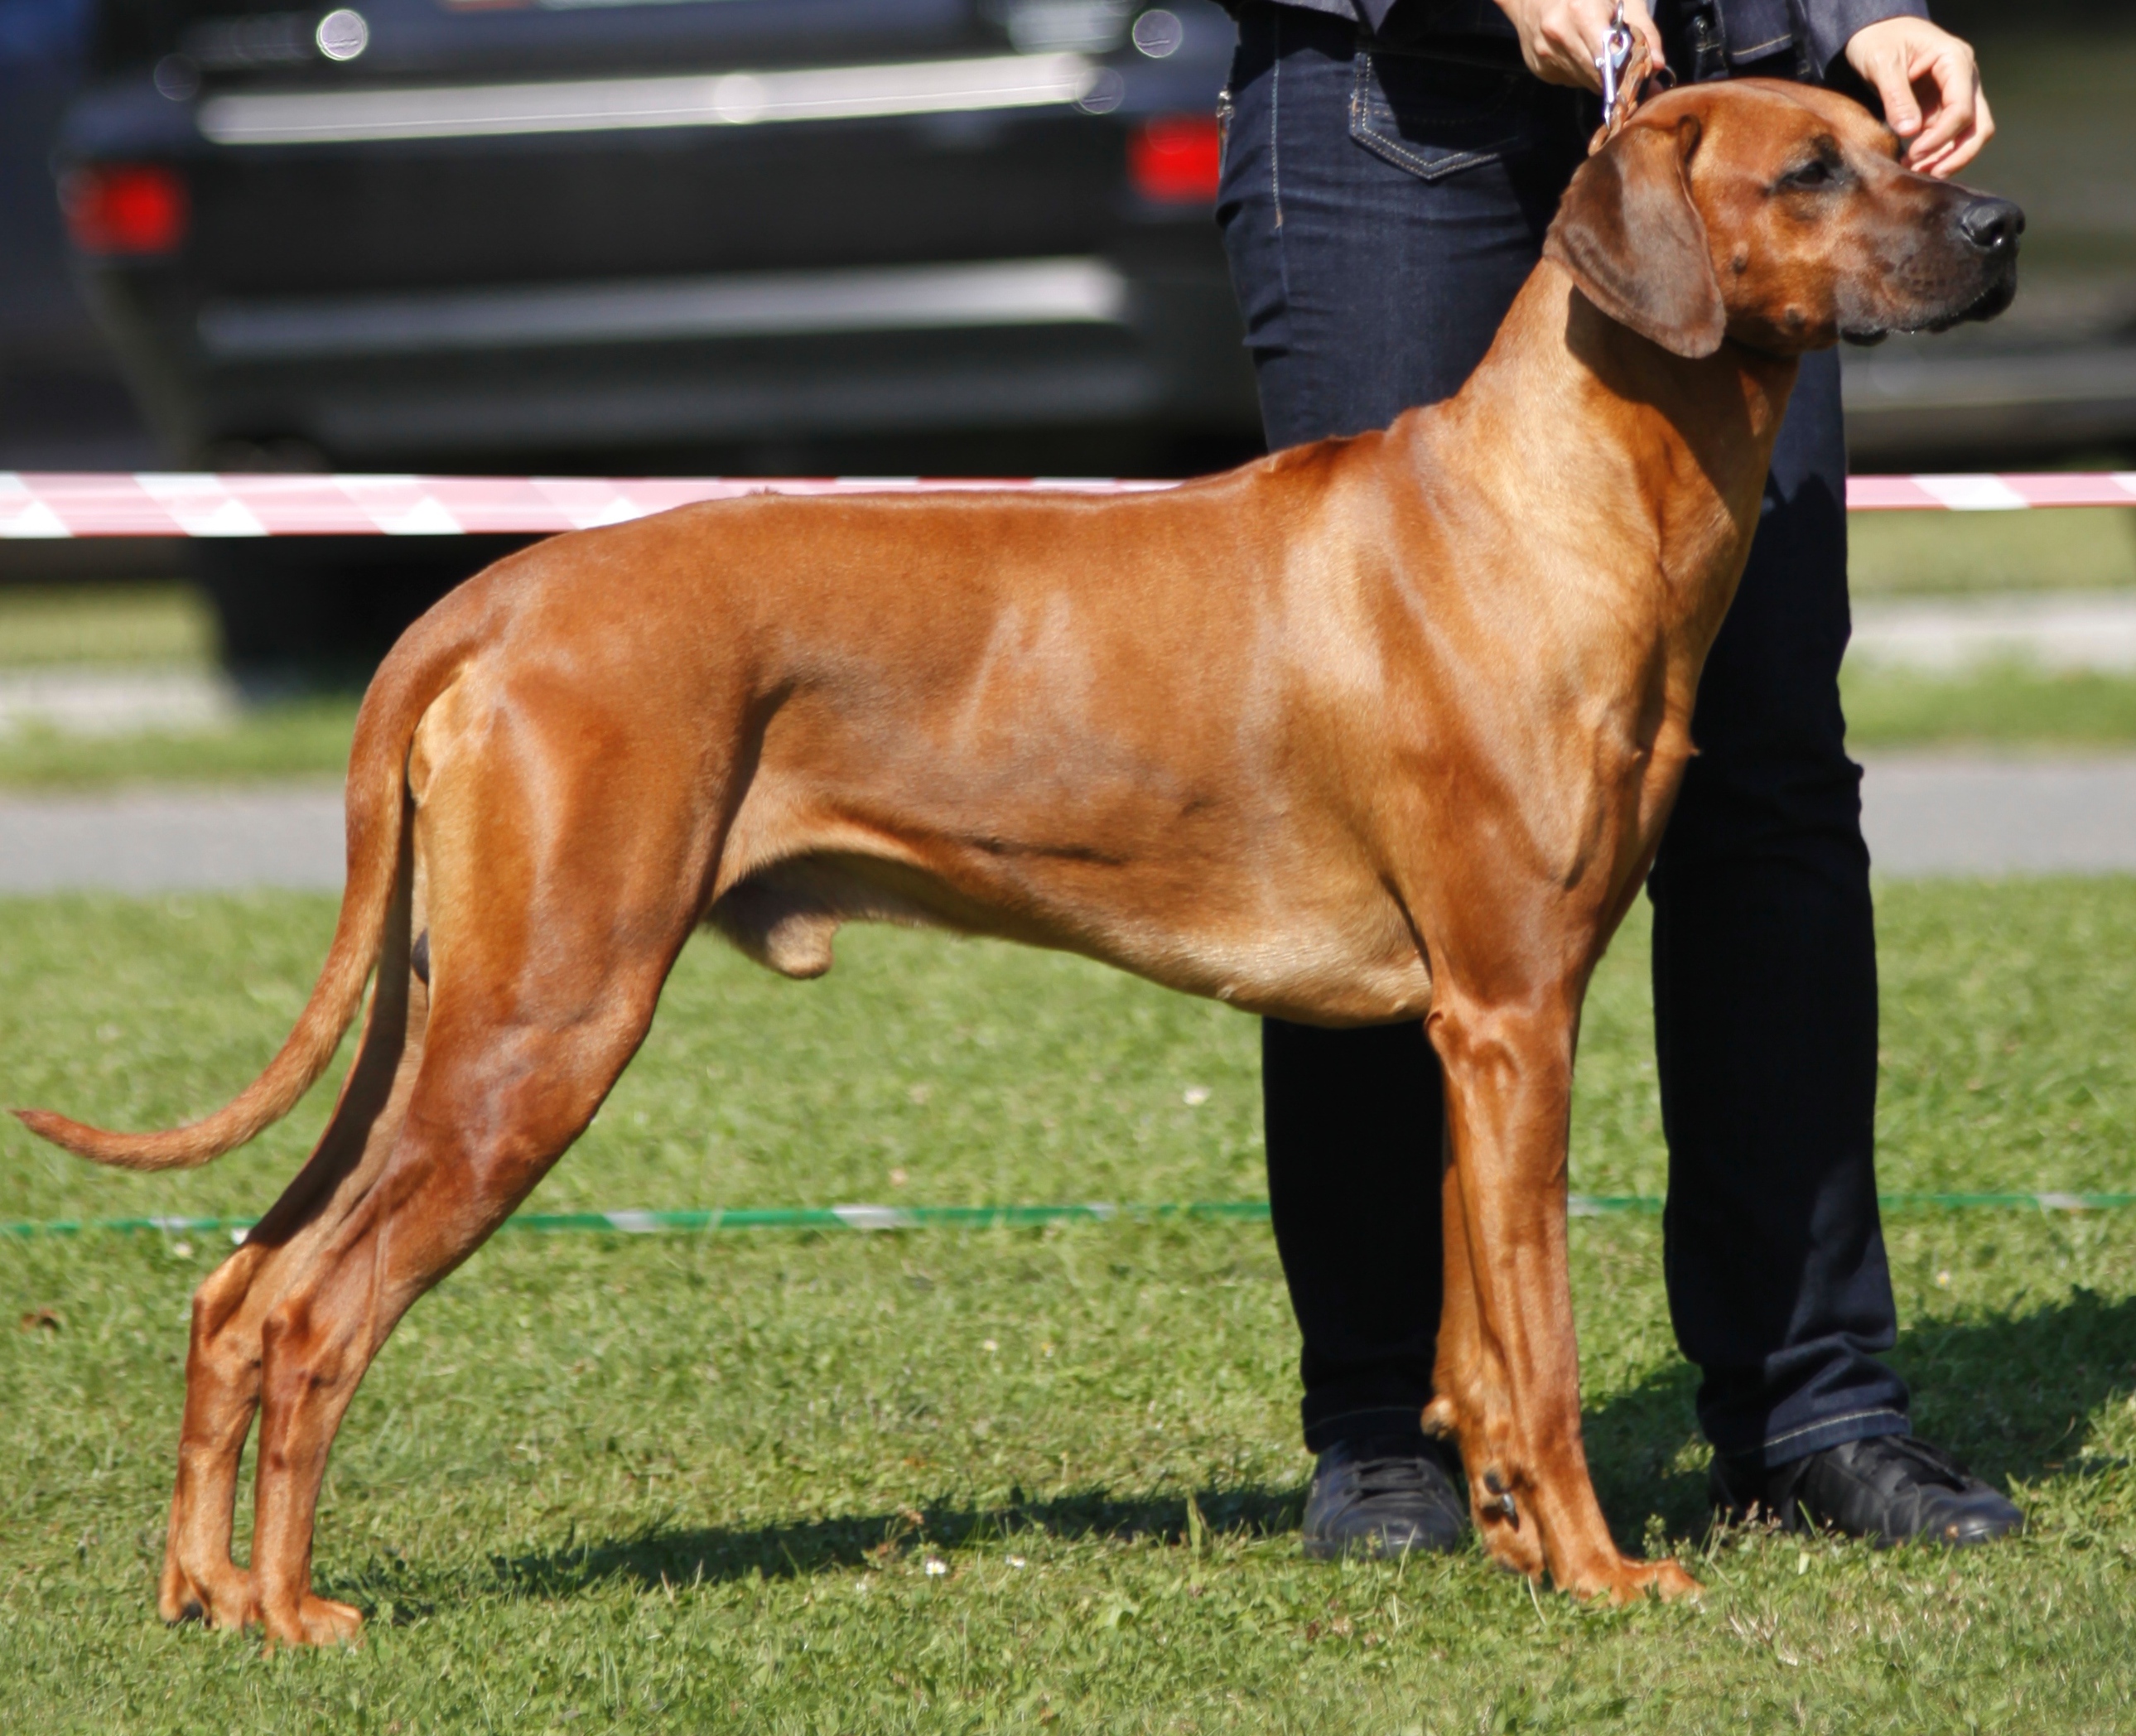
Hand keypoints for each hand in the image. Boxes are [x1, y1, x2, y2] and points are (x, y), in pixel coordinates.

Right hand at [1493, 0, 1664, 92]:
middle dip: (1616, 76)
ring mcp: (1545, 55)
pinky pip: (1569, 79)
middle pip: (1598, 76)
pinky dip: (1580, 71)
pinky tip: (1578, 50)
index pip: (1612, 61)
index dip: (1628, 72)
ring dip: (1598, 73)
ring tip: (1600, 51)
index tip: (1642, 78)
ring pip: (1584, 81)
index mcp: (1581, 12)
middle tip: (1627, 69)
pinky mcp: (1539, 68)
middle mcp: (1559, 36)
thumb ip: (1644, 30)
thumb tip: (1659, 65)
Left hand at [1843, 17, 1992, 177]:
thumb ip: (1896, 96)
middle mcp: (1964, 79)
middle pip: (1978, 126)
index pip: (1961, 109)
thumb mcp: (1882, 63)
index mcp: (1955, 61)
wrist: (1874, 31)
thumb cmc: (1879, 40)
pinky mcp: (1941, 108)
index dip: (1940, 138)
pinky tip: (1912, 165)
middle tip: (1926, 175)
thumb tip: (1910, 132)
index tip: (1913, 155)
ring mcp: (1955, 95)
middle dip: (1957, 155)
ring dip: (1947, 159)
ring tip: (1916, 174)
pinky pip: (1949, 137)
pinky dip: (1936, 154)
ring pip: (1968, 135)